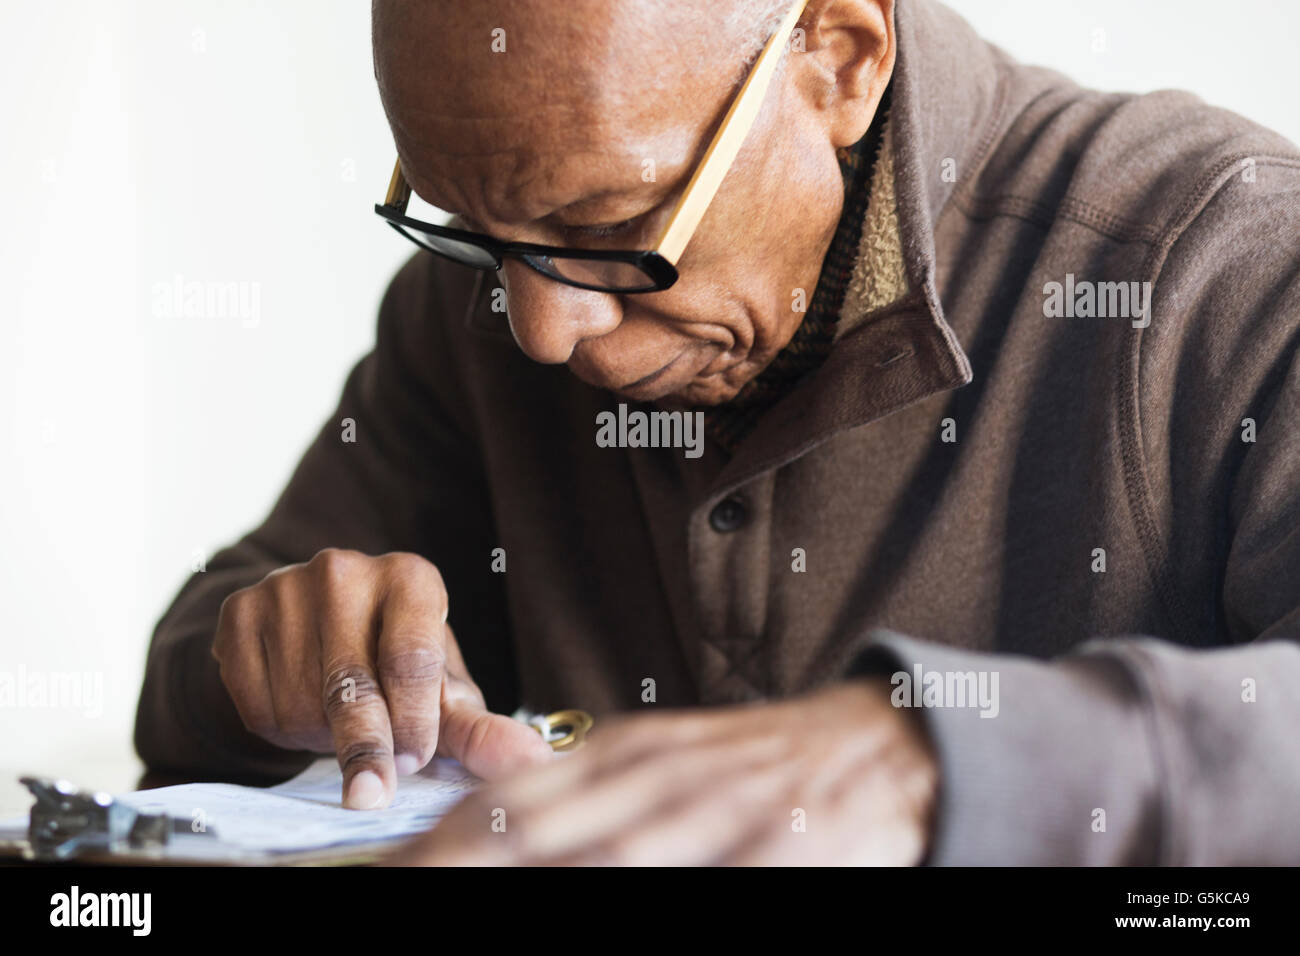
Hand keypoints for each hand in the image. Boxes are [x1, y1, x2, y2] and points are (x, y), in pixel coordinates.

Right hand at [212, 548, 552, 808]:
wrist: (310, 640)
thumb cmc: (393, 668)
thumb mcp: (440, 694)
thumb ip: (480, 730)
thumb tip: (531, 762)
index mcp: (410, 577)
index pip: (412, 655)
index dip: (414, 717)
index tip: (414, 761)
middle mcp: (345, 570)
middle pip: (353, 681)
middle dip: (365, 745)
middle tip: (372, 793)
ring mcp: (285, 586)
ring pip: (300, 698)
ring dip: (319, 736)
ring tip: (336, 724)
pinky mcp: (238, 612)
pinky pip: (254, 697)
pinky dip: (276, 725)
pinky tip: (295, 706)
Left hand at [387, 678, 937, 864]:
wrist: (875, 744)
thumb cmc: (753, 765)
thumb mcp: (661, 764)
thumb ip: (588, 797)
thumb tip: (497, 832)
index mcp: (623, 755)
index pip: (507, 802)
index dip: (438, 846)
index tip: (390, 870)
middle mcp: (654, 779)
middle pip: (533, 833)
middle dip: (455, 865)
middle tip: (397, 884)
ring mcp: (713, 814)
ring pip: (608, 860)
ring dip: (532, 876)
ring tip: (457, 885)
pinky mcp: (774, 848)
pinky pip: (702, 880)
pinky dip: (643, 880)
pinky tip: (606, 887)